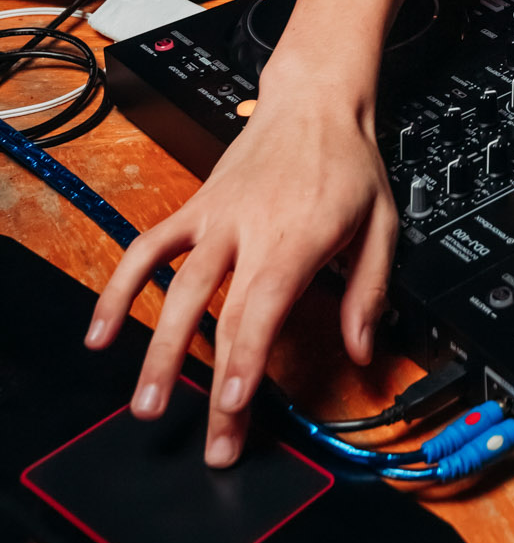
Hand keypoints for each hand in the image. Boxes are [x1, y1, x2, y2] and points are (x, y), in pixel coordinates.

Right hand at [84, 70, 397, 467]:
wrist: (314, 101)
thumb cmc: (349, 161)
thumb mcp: (382, 222)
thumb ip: (370, 290)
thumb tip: (362, 349)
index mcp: (297, 238)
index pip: (263, 309)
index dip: (245, 360)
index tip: (230, 405)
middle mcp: (249, 230)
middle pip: (222, 317)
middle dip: (213, 385)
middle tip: (211, 441)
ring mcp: (216, 219)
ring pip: (175, 288)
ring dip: (157, 351)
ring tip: (147, 404)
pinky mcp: (195, 209)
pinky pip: (148, 248)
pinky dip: (120, 287)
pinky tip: (101, 330)